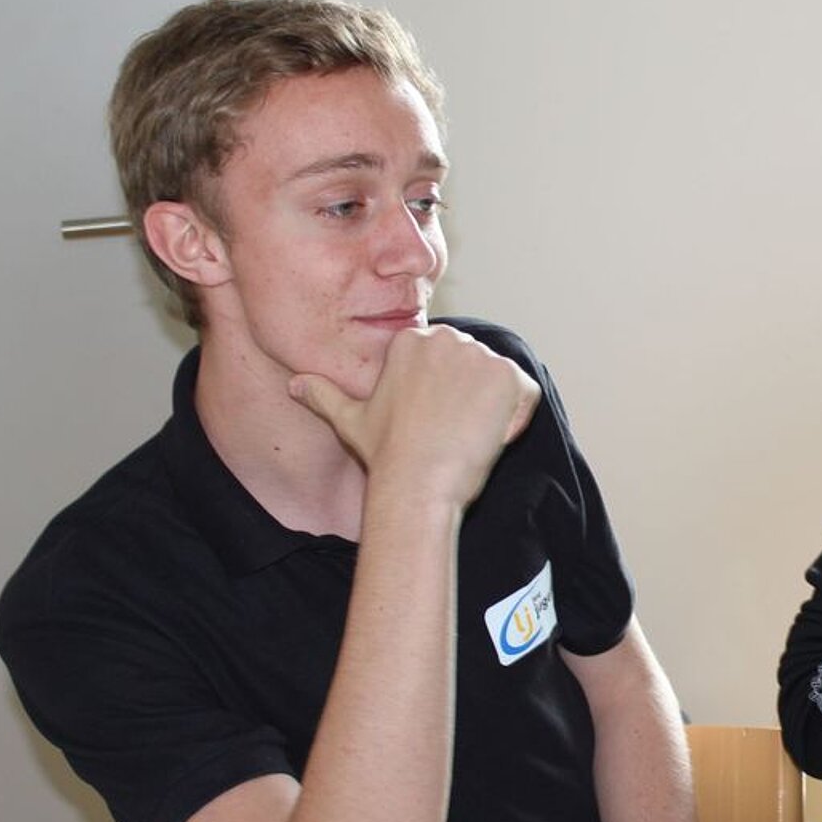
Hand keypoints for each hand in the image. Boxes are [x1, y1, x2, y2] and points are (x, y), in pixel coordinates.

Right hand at [289, 325, 540, 506]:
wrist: (418, 483)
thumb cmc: (384, 454)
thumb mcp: (348, 420)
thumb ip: (324, 394)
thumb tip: (294, 383)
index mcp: (411, 341)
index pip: (448, 362)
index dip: (447, 398)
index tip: (434, 425)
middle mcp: (446, 339)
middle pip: (477, 368)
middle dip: (472, 401)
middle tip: (451, 435)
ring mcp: (479, 356)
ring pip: (502, 381)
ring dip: (495, 411)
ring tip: (466, 438)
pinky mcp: (508, 377)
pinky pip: (527, 394)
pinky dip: (518, 419)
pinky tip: (490, 438)